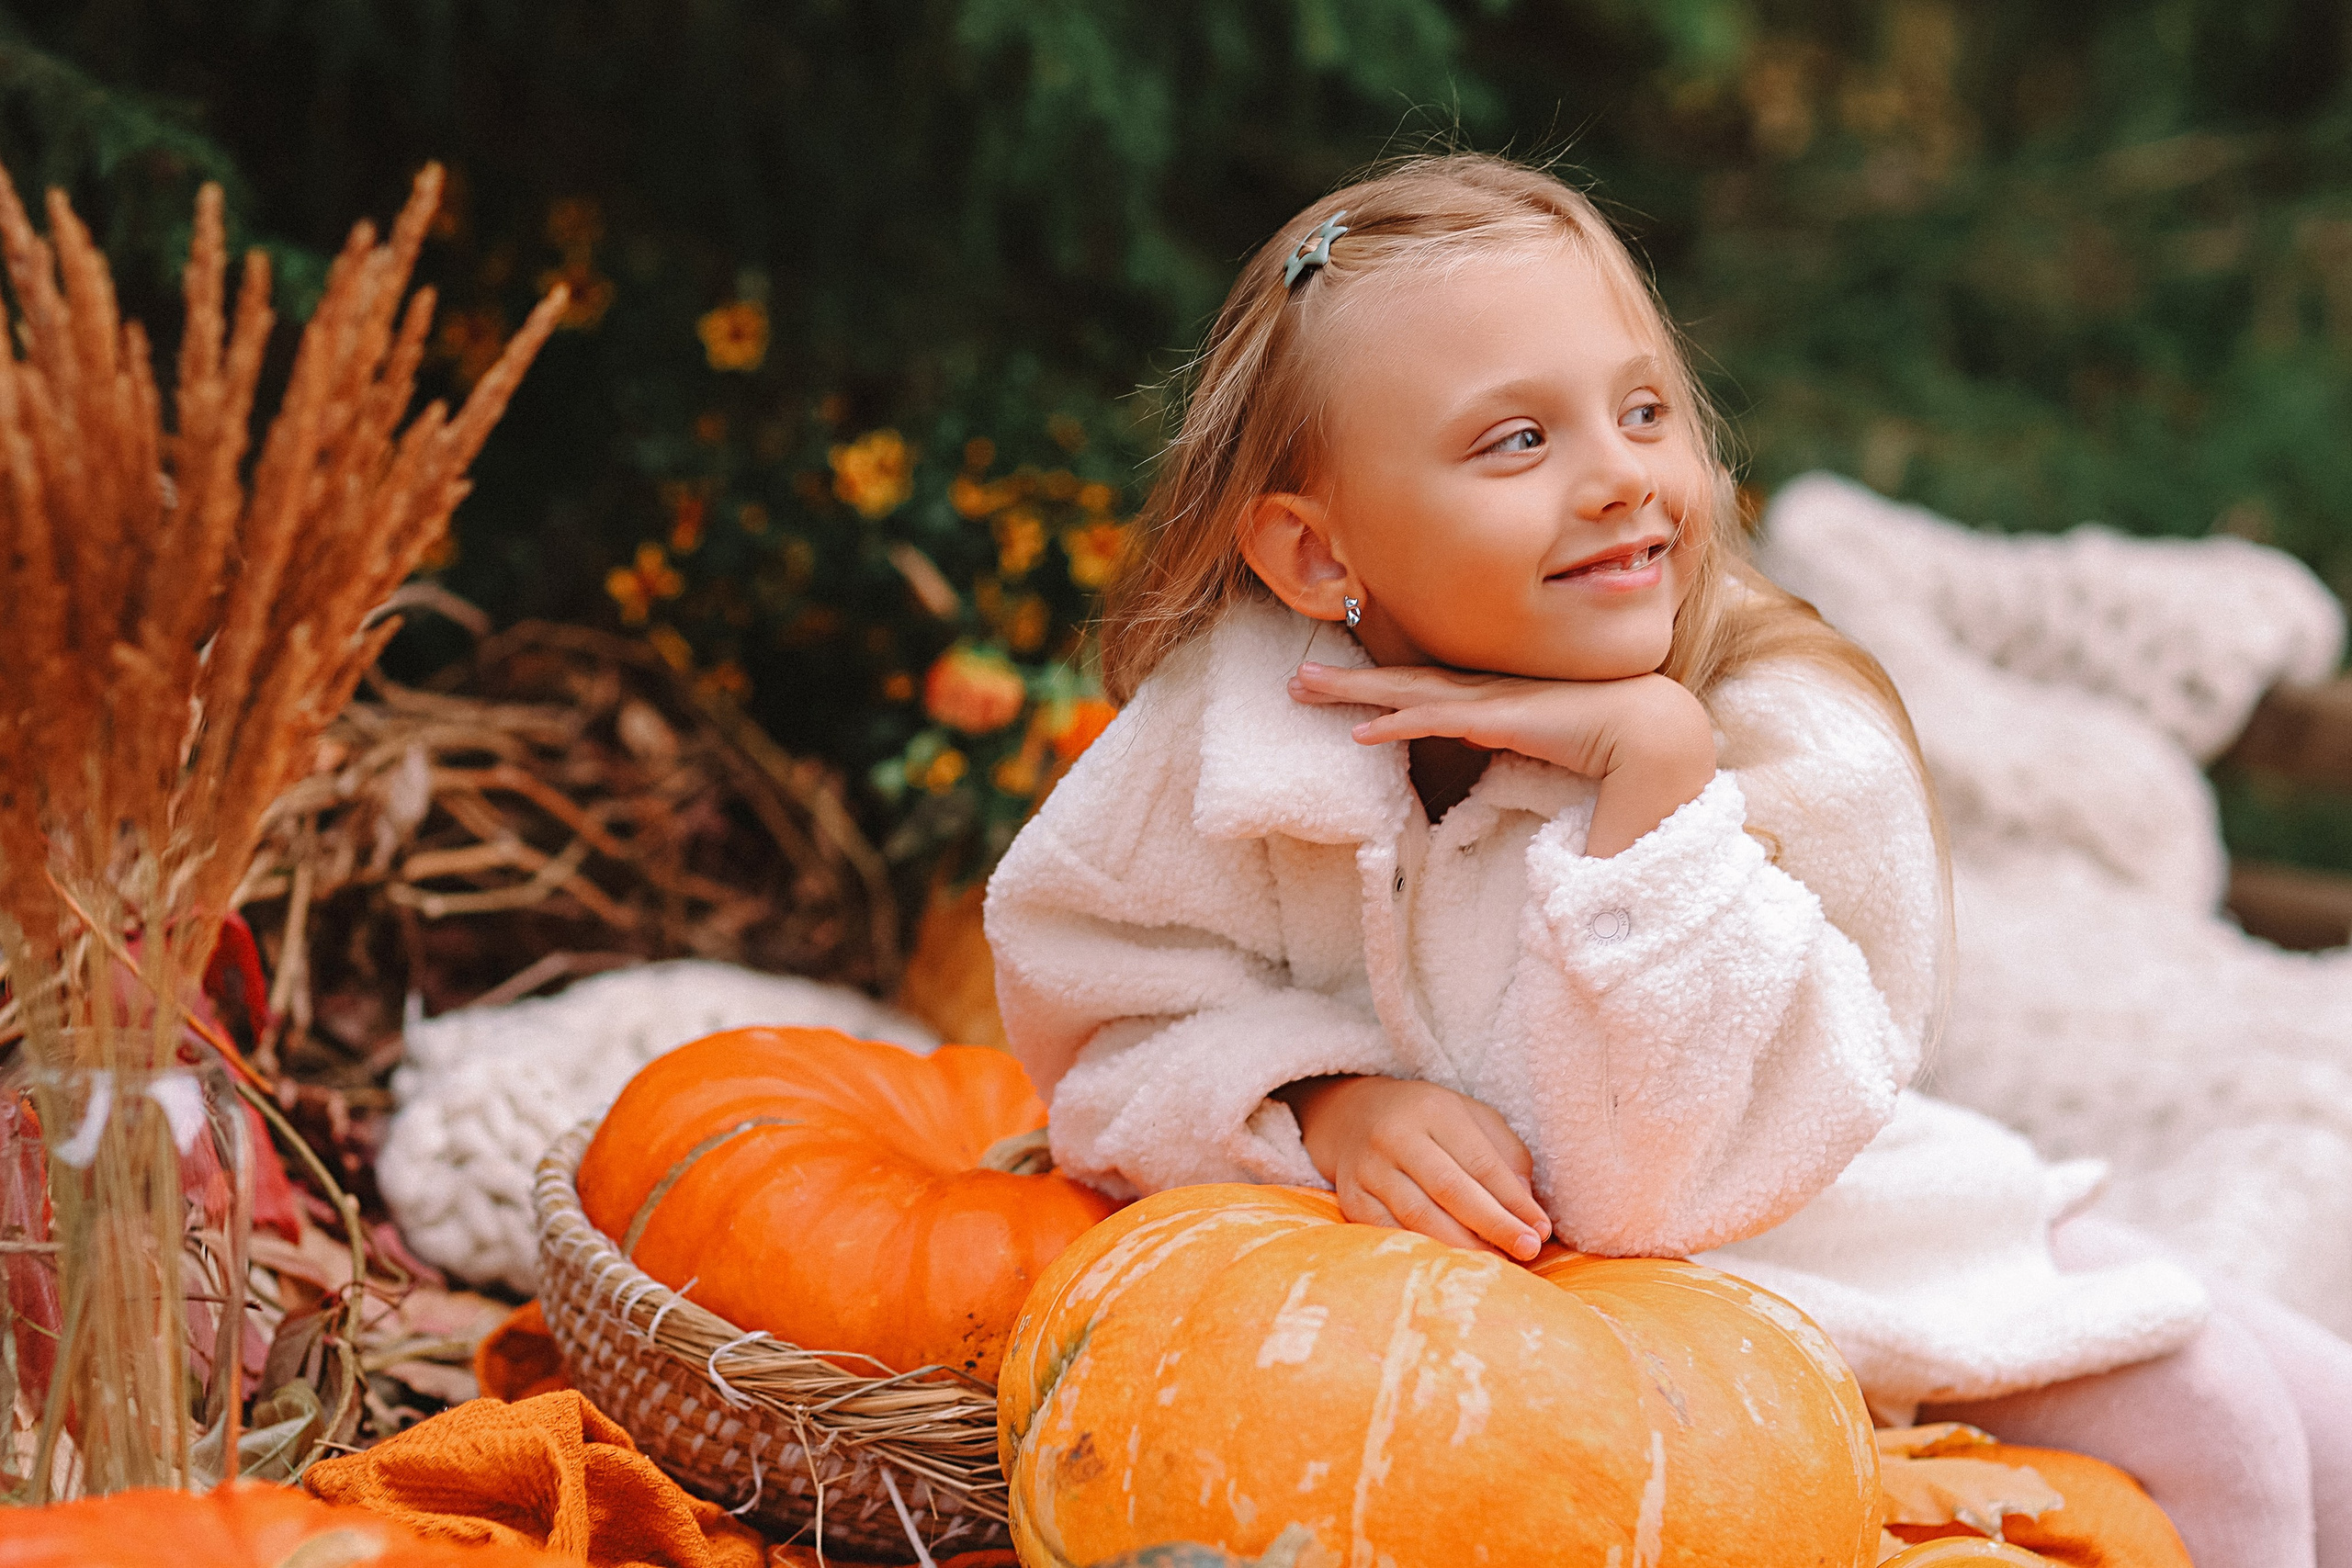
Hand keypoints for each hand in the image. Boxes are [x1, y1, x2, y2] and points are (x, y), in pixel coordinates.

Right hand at [1275, 1075, 1551, 1258]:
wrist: (1354, 1117)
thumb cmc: (1430, 1123)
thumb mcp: (1472, 1120)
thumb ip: (1505, 1157)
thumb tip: (1526, 1212)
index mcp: (1433, 1111)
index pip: (1480, 1161)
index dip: (1513, 1199)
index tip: (1540, 1229)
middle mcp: (1395, 1136)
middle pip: (1450, 1188)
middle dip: (1493, 1224)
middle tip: (1527, 1251)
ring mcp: (1368, 1168)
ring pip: (1418, 1215)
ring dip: (1461, 1245)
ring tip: (1495, 1264)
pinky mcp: (1351, 1198)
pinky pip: (1388, 1232)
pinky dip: (1421, 1250)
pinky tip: (1448, 1263)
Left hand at [1288, 662, 1716, 856]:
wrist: (1657, 734)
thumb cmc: (1609, 745)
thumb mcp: (1542, 747)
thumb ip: (1510, 748)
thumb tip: (1482, 752)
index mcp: (1494, 699)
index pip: (1424, 691)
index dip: (1378, 688)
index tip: (1335, 689)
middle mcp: (1486, 692)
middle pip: (1402, 683)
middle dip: (1347, 680)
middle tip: (1293, 678)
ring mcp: (1492, 700)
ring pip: (1407, 692)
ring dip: (1354, 690)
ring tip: (1303, 686)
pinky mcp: (1503, 717)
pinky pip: (1438, 721)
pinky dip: (1397, 723)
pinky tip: (1361, 731)